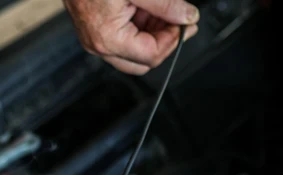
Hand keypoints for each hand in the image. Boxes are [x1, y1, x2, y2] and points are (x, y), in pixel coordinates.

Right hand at [63, 0, 199, 74]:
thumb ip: (166, 5)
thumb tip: (187, 17)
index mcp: (108, 38)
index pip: (152, 55)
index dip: (174, 40)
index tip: (187, 23)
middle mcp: (99, 45)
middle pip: (143, 61)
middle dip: (164, 41)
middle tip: (179, 21)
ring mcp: (95, 39)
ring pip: (134, 52)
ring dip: (153, 34)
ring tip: (162, 10)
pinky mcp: (95, 30)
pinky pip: (123, 39)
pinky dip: (140, 27)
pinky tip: (146, 9)